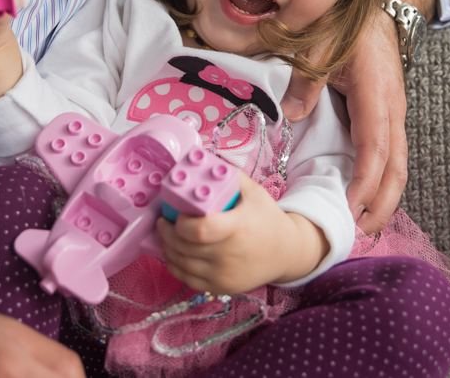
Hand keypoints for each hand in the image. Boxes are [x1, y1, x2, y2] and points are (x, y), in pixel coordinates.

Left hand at [157, 175, 328, 294]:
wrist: (286, 253)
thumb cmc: (267, 218)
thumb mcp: (254, 192)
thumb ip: (229, 176)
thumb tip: (202, 162)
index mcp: (238, 228)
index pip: (200, 231)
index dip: (180, 223)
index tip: (175, 213)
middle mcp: (230, 255)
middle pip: (184, 247)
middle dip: (167, 232)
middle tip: (163, 220)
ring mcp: (224, 275)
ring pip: (181, 263)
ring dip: (167, 247)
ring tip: (167, 233)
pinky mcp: (221, 287)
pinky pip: (187, 279)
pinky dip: (175, 265)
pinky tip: (174, 252)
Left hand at [279, 0, 435, 234]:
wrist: (376, 10)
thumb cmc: (347, 25)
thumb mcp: (319, 46)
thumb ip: (306, 81)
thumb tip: (292, 116)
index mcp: (377, 96)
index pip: (375, 150)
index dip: (365, 184)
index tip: (350, 210)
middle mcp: (392, 111)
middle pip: (396, 168)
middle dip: (382, 204)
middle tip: (361, 233)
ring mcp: (393, 114)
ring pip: (397, 165)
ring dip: (384, 197)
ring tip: (364, 225)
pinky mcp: (387, 117)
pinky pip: (389, 155)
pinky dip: (381, 181)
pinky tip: (366, 196)